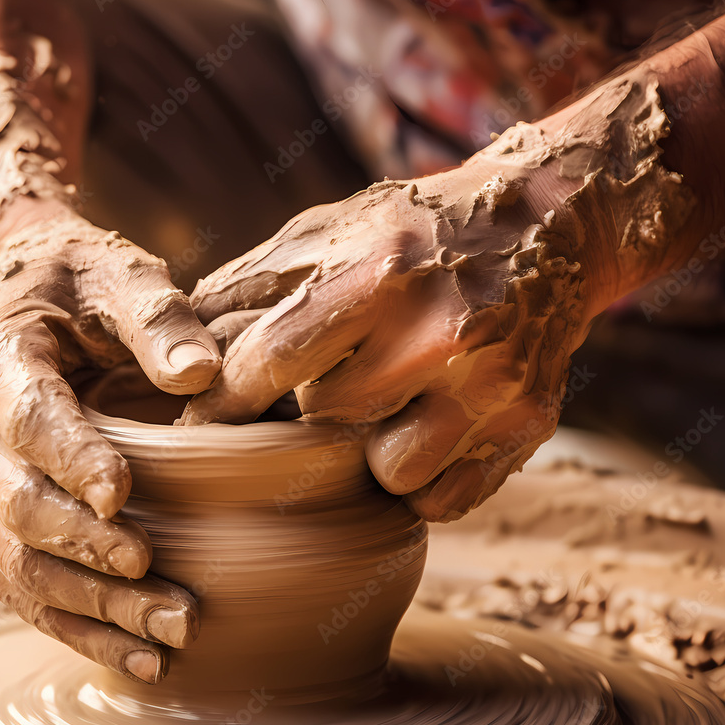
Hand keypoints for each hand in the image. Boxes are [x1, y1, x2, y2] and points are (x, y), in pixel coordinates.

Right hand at [0, 202, 220, 681]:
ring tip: (171, 634)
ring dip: (93, 607)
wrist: (21, 304)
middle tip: (173, 593)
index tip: (127, 499)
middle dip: (94, 555)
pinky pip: (16, 589)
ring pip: (16, 564)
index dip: (75, 461)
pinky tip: (139, 656)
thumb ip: (158, 318)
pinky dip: (75, 627)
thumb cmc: (79, 288)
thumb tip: (200, 376)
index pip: (29, 418)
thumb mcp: (119, 278)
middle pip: (17, 508)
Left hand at [182, 162, 595, 521]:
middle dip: (307, 419)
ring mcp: (492, 386)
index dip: (226, 404)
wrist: (549, 226)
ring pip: (390, 475)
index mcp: (377, 276)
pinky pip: (446, 498)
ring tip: (382, 416)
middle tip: (312, 402)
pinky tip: (424, 435)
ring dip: (370, 458)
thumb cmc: (414, 231)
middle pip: (325, 426)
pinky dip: (423, 481)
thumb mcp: (329, 230)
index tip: (202, 424)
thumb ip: (250, 284)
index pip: (272, 364)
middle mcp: (440, 333)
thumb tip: (174, 343)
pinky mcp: (527, 425)